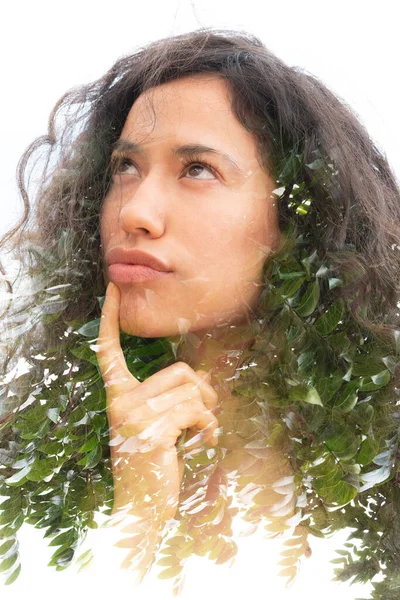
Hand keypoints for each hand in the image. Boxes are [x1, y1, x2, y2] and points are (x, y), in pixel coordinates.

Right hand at [97, 282, 218, 522]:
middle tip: (205, 414)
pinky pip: (198, 413)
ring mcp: (133, 415)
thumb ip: (174, 397)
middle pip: (182, 371)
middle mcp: (121, 400)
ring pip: (194, 392)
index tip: (112, 288)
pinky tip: (202, 445)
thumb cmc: (153, 463)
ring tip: (199, 435)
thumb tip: (205, 374)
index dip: (110, 319)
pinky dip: (210, 429)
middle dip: (204, 391)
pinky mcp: (152, 430)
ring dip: (208, 415)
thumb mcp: (159, 423)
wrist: (142, 508)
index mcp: (118, 395)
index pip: (109, 351)